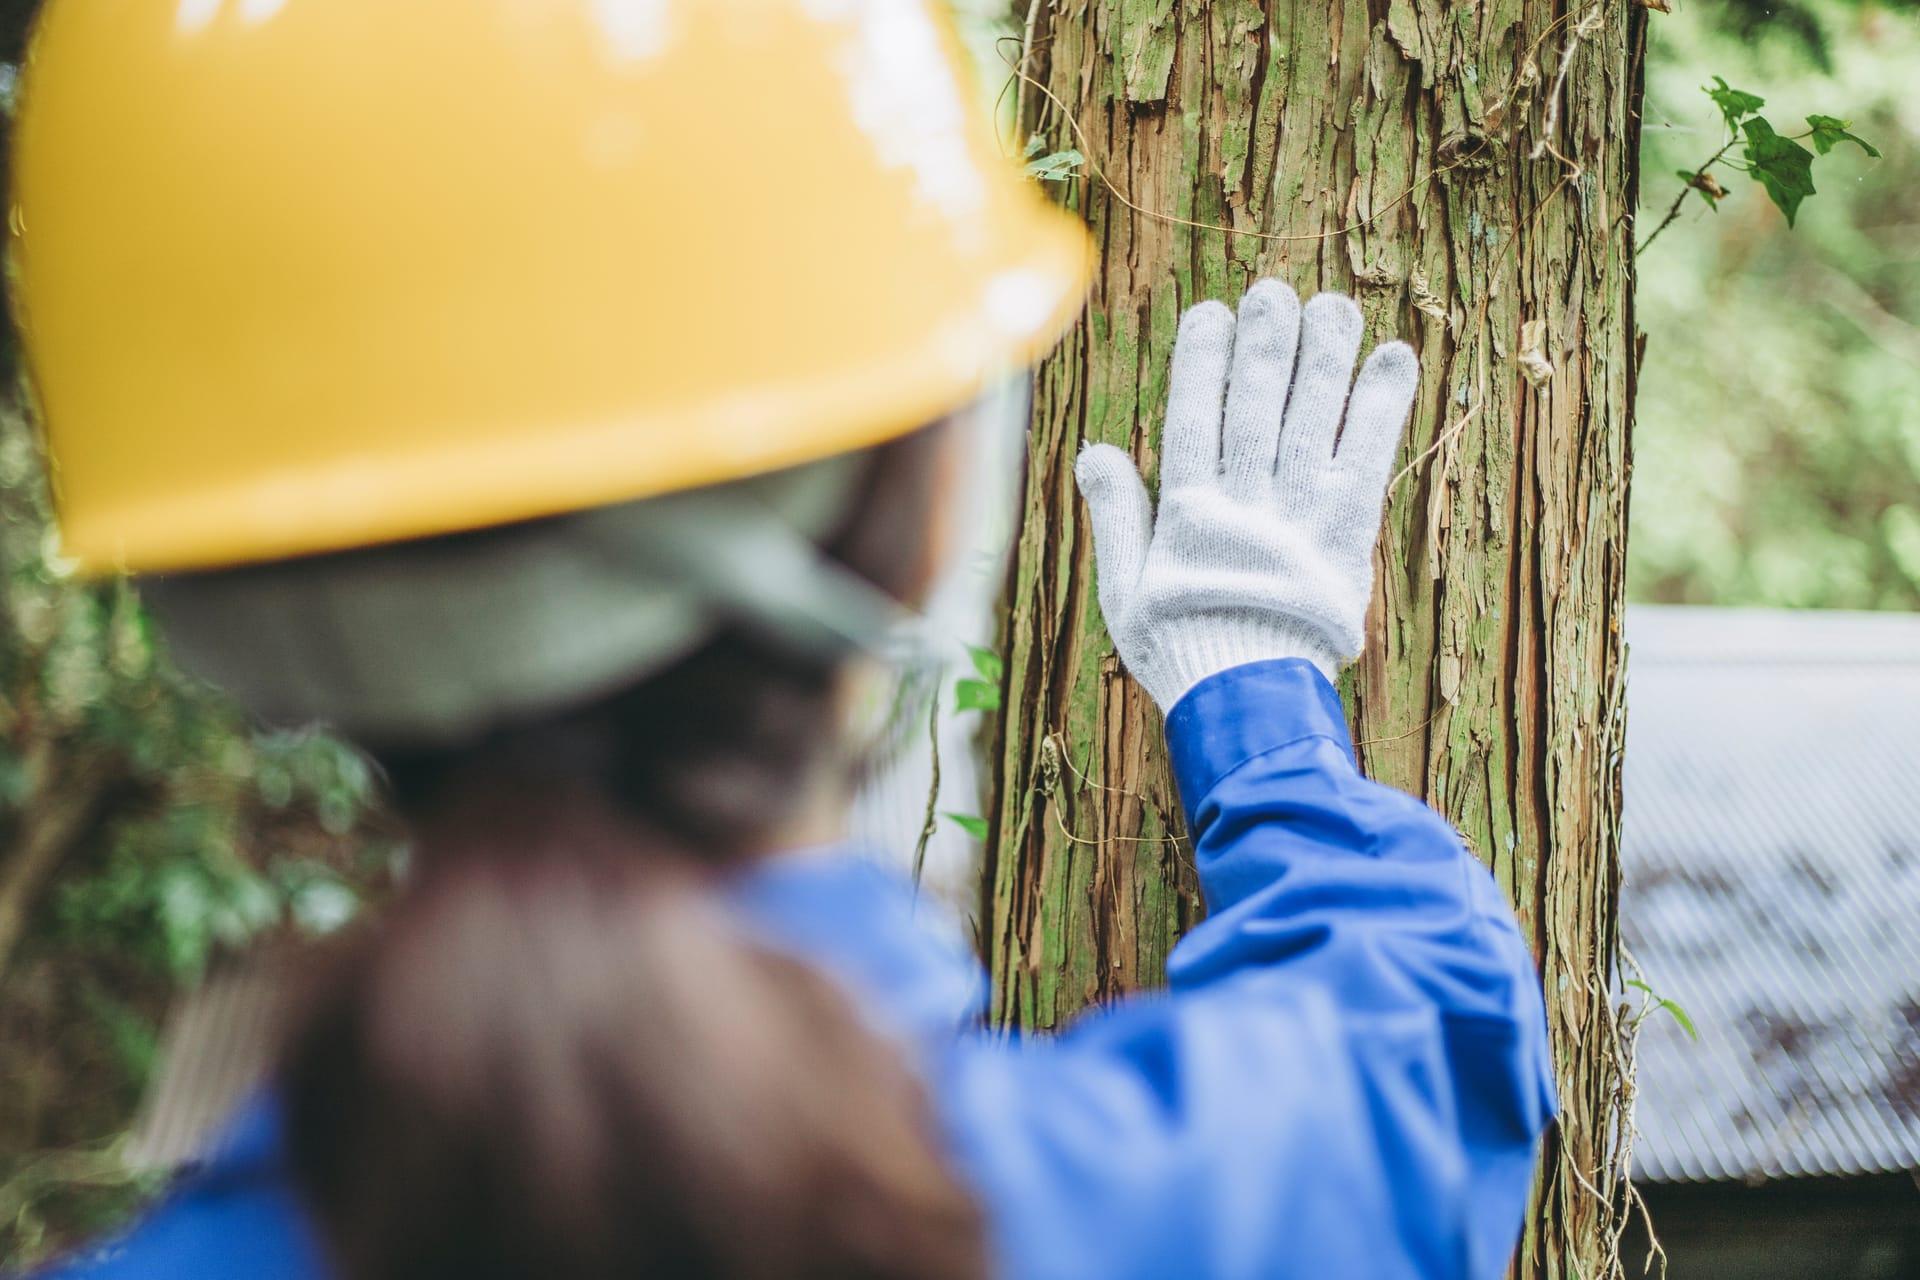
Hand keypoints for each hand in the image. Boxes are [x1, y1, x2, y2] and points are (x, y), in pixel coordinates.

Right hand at [1074, 279, 1418, 709]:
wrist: (1246, 705)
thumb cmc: (1180, 649)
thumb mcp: (1126, 590)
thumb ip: (1116, 517)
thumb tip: (1094, 451)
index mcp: (1188, 518)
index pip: (1194, 421)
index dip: (1202, 363)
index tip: (1209, 311)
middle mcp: (1246, 509)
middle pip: (1257, 411)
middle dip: (1265, 347)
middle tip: (1274, 291)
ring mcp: (1299, 522)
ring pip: (1311, 424)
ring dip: (1324, 360)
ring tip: (1334, 305)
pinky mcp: (1346, 540)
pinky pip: (1365, 462)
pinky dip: (1380, 409)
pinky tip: (1393, 360)